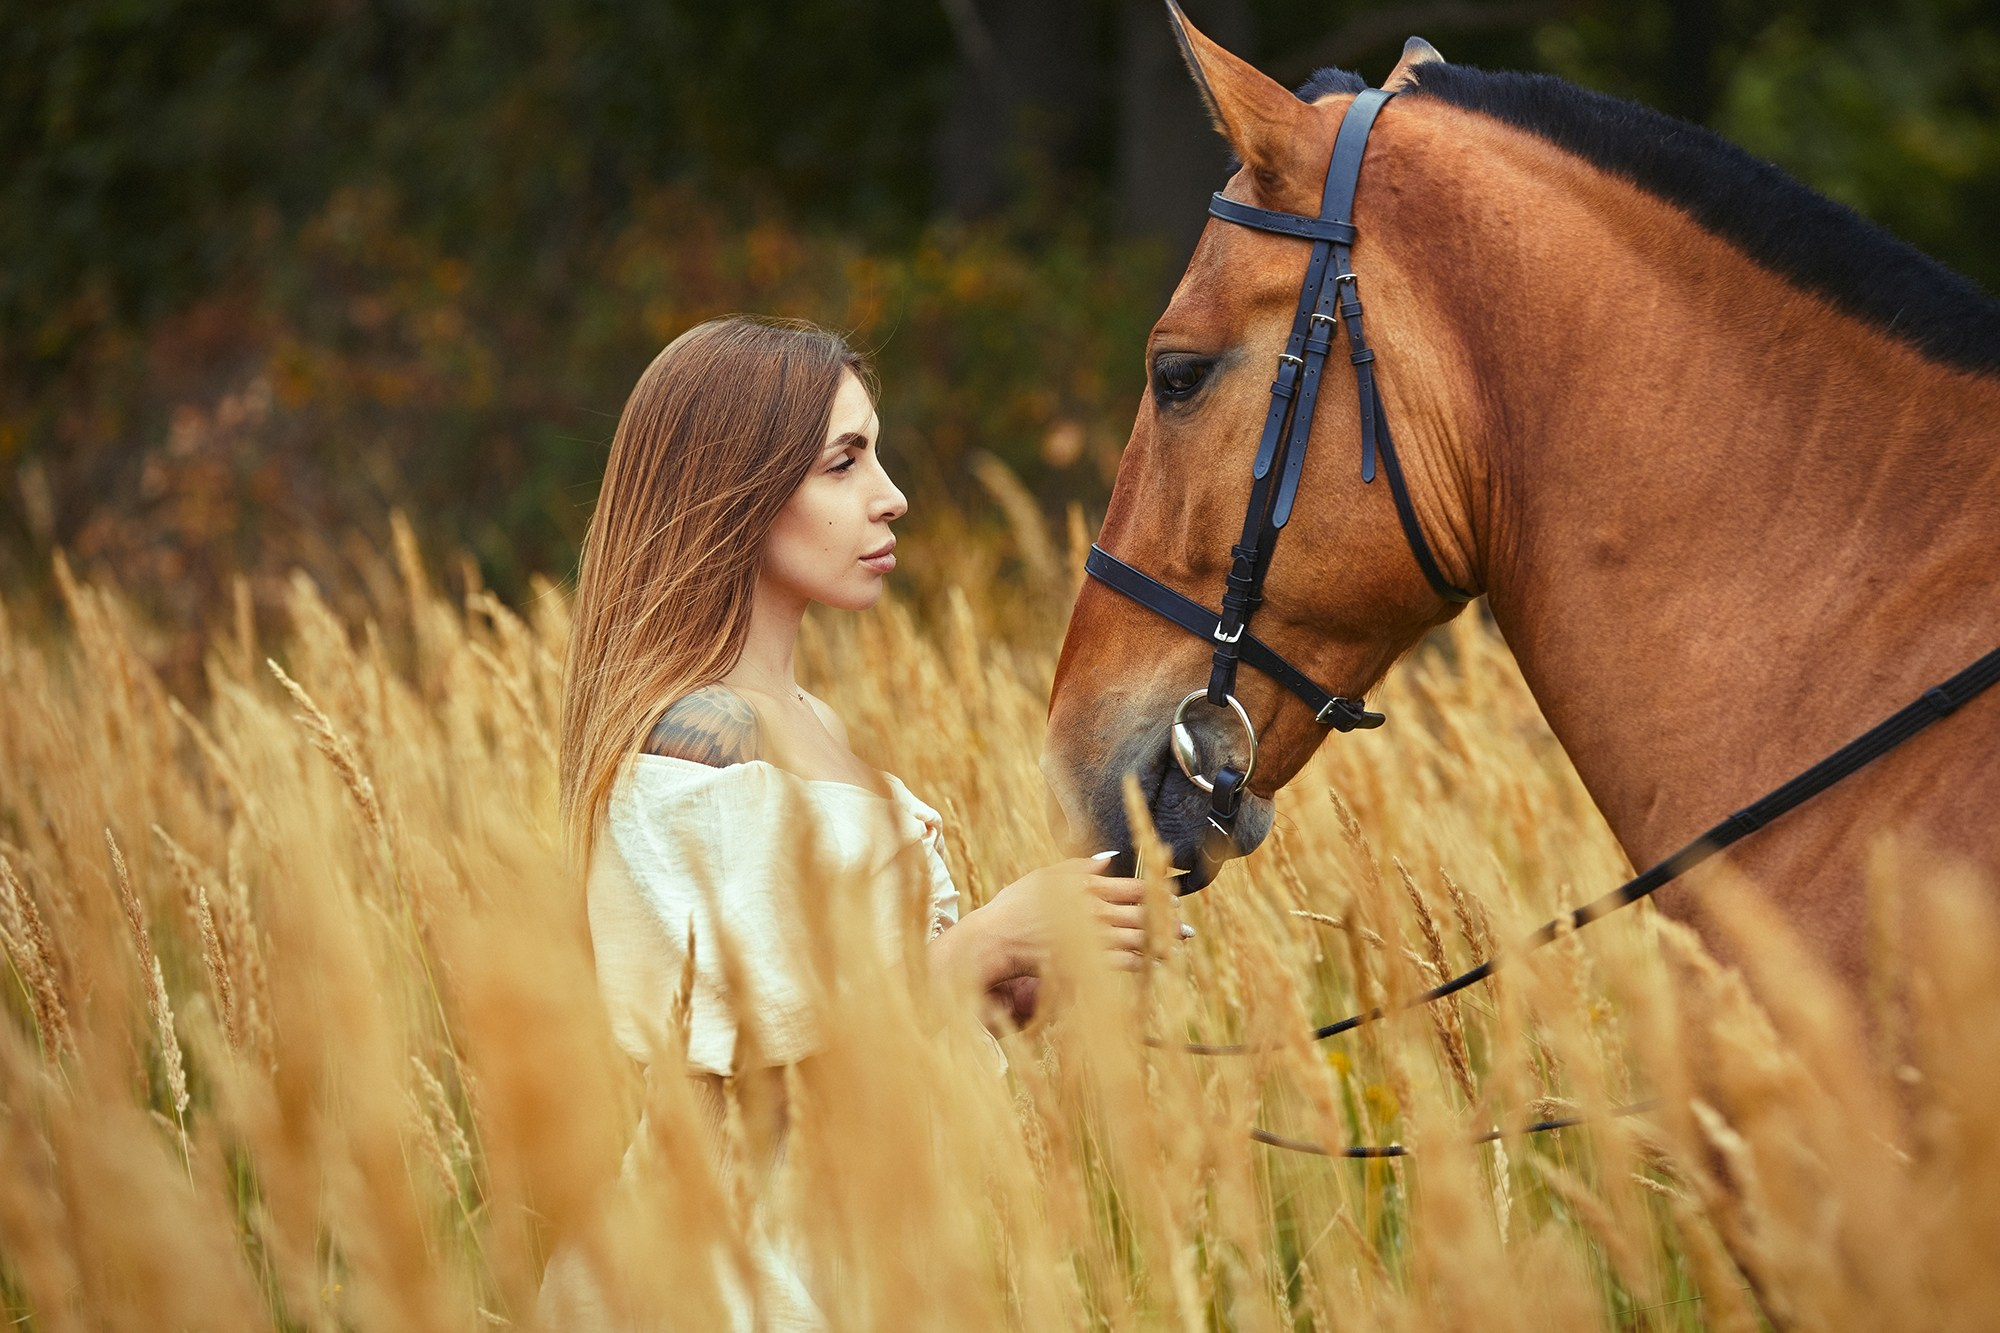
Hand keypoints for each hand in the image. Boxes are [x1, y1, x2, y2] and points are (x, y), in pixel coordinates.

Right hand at [975, 853, 1188, 982]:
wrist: (996, 940)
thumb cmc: (1015, 906)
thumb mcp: (1044, 876)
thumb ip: (1078, 866)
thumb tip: (1108, 858)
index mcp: (1087, 887)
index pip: (1133, 888)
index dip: (1156, 893)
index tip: (1170, 899)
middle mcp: (1095, 912)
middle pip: (1143, 914)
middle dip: (1167, 921)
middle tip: (1182, 926)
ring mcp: (1092, 939)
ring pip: (1139, 940)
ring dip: (1161, 944)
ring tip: (1176, 947)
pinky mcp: (1087, 963)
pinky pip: (1124, 964)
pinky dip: (1142, 964)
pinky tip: (1152, 966)